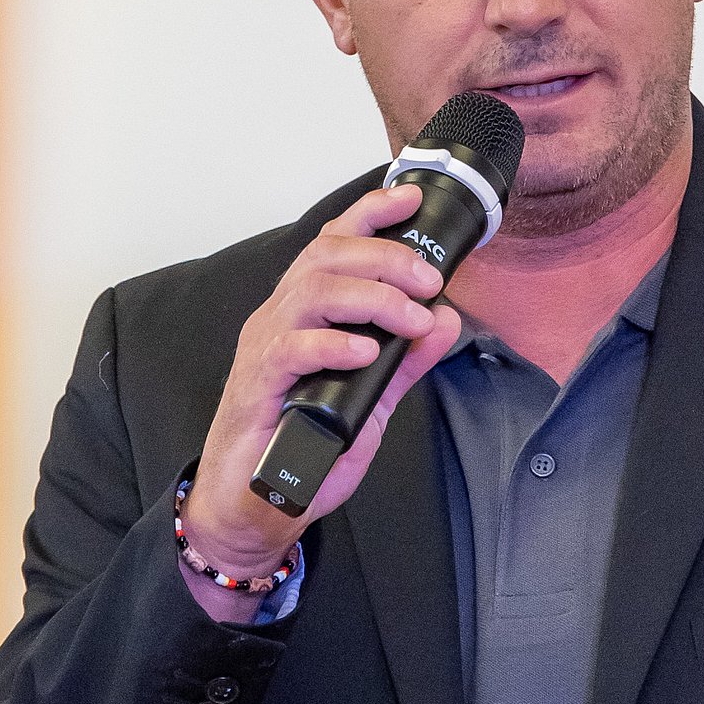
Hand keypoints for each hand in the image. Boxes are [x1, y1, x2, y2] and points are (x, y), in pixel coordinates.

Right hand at [180, 183, 460, 591]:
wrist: (256, 504)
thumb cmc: (304, 447)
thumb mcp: (372, 400)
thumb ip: (406, 361)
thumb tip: (446, 320)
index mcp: (306, 312)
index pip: (334, 243)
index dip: (370, 214)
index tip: (410, 199)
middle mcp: (281, 318)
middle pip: (327, 255)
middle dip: (387, 257)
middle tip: (430, 281)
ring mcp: (266, 348)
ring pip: (312, 291)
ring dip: (372, 297)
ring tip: (410, 318)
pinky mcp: (257, 384)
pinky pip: (291, 347)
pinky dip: (334, 343)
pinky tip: (366, 353)